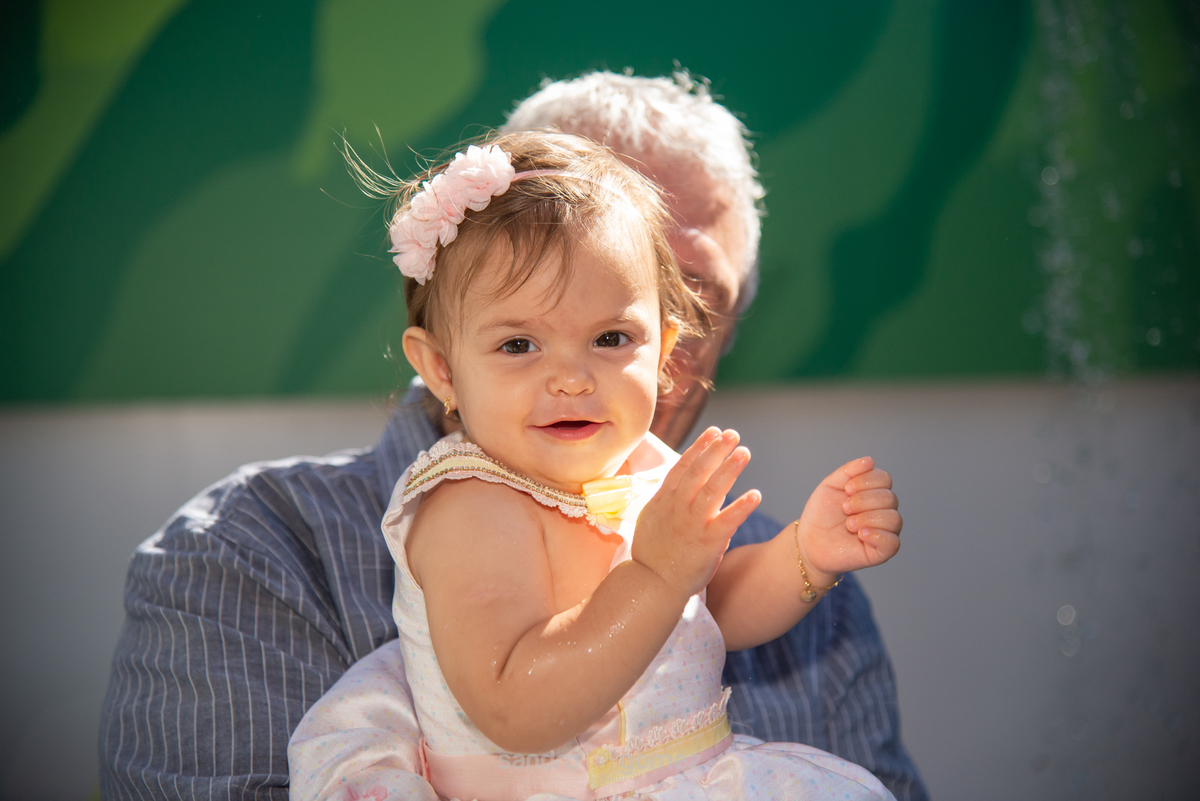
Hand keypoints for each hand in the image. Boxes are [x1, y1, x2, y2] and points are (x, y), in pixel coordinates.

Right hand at [633, 428, 761, 598]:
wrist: (652, 583)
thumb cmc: (654, 552)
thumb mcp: (652, 518)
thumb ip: (669, 498)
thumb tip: (683, 481)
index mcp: (665, 500)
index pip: (683, 466)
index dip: (700, 447)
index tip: (714, 432)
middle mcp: (678, 508)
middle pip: (698, 472)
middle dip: (716, 450)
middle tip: (733, 434)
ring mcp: (693, 524)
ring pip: (712, 491)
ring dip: (729, 469)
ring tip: (744, 452)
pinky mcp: (708, 542)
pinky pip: (727, 521)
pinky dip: (742, 507)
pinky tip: (756, 494)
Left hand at [795, 457, 901, 583]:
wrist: (809, 541)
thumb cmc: (821, 514)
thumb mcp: (831, 486)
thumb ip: (849, 471)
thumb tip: (870, 460)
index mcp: (873, 493)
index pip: (884, 479)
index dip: (866, 481)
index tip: (847, 489)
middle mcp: (883, 511)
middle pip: (889, 498)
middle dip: (863, 501)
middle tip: (845, 509)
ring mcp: (884, 531)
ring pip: (894, 519)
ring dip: (867, 518)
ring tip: (849, 524)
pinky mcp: (881, 552)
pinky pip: (893, 542)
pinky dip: (877, 535)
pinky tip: (860, 534)